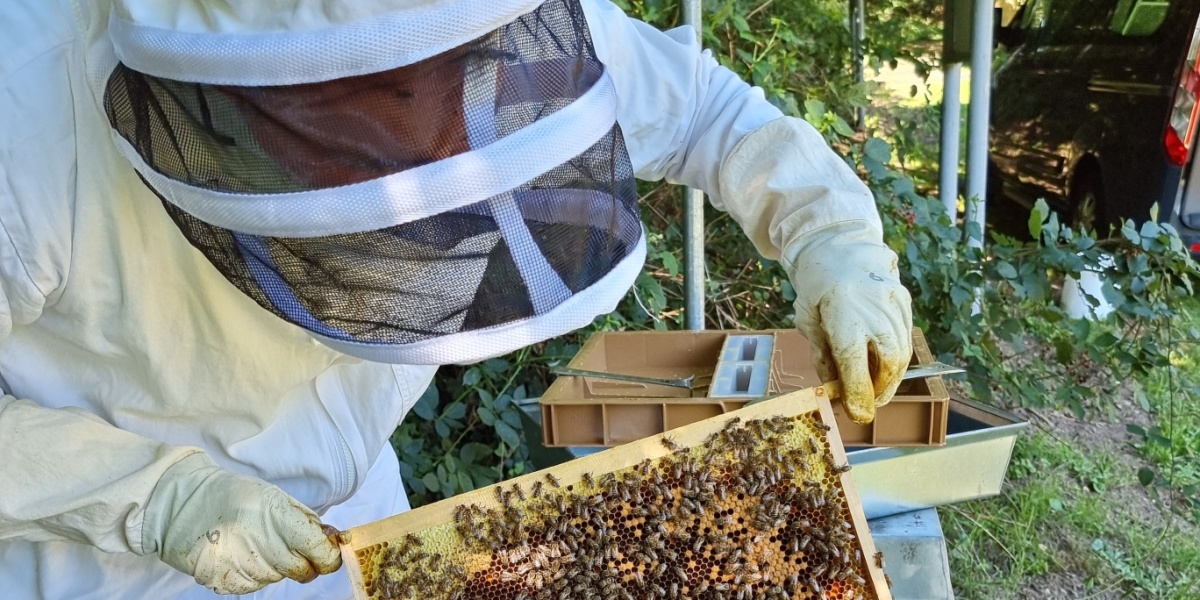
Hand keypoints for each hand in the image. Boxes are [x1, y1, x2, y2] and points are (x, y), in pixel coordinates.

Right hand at [141, 453, 342, 593]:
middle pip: (303, 572)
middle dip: (302, 561)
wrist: (180, 505)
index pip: (321, 554)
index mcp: (280, 521)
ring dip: (274, 565)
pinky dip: (252, 572)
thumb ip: (304, 520)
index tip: (327, 553)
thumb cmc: (231, 496)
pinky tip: (238, 552)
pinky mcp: (226, 583)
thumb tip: (332, 540)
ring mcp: (244, 569)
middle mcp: (264, 548)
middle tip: (284, 543)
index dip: (328, 556)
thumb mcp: (273, 497)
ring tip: (252, 542)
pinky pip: (254, 585)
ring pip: (277, 578)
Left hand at [784, 221, 912, 422]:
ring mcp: (893, 303)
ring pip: (902, 352)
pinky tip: (885, 365)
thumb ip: (823, 355)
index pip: (855, 364)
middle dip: (881, 390)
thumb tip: (835, 390)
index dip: (859, 394)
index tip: (859, 413)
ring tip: (876, 390)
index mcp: (843, 313)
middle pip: (888, 361)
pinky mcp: (904, 301)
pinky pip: (907, 337)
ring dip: (891, 378)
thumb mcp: (807, 320)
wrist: (840, 246)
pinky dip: (898, 357)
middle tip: (868, 405)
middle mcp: (874, 309)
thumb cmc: (817, 286)